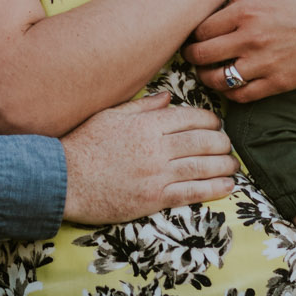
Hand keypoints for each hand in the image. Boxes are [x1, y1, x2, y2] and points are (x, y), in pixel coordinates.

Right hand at [59, 92, 237, 222]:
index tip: (216, 125)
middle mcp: (155, 147)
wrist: (63, 180)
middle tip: (228, 145)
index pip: (190, 117)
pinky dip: (213, 188)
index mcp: (146, 124)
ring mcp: (156, 174)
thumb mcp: (110, 115)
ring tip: (233, 165)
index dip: (210, 121)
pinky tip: (227, 186)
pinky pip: (191, 193)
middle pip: (202, 141)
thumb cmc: (83, 145)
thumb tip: (167, 97)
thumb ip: (141, 106)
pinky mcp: (153, 198)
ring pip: (202, 166)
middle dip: (221, 142)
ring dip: (224, 165)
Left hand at [184, 0, 295, 102]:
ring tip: (208, 72)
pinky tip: (231, 85)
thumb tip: (215, 15)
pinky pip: (240, 95)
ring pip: (216, 79)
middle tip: (192, 56)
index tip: (194, 36)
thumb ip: (242, 5)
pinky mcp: (276, 83)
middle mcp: (250, 37)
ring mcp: (262, 63)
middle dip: (192, 56)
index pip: (200, 28)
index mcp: (246, 10)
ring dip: (206, 77)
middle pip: (201, 54)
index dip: (193, 34)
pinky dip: (230, 92)